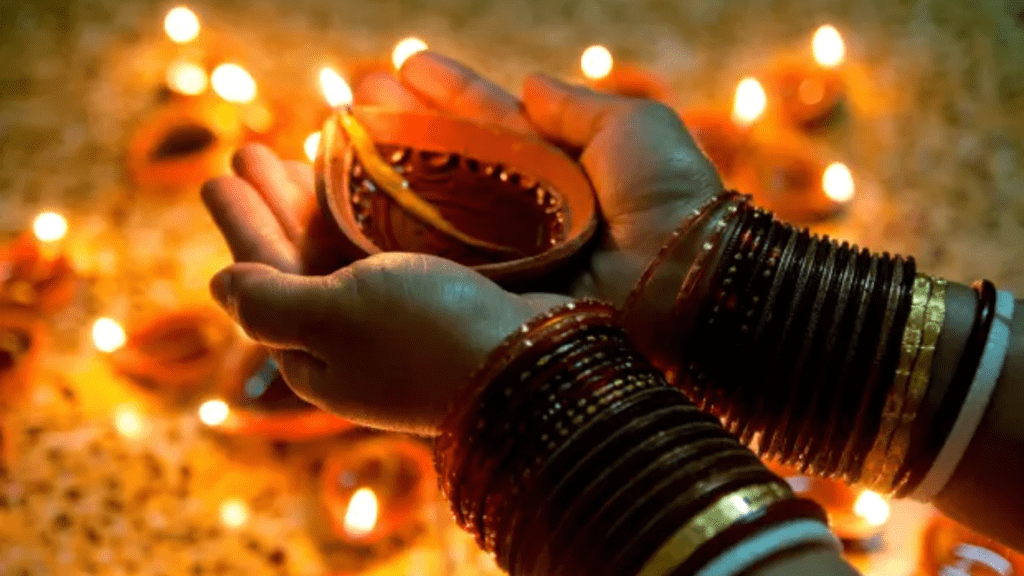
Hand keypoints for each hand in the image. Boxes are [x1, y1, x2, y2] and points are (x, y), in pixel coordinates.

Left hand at [203, 146, 569, 434]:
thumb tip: (219, 285)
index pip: (262, 281)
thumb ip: (268, 302)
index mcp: (314, 356)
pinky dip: (365, 215)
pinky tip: (364, 187)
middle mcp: (351, 342)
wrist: (533, 364)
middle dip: (274, 205)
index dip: (240, 226)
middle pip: (299, 263)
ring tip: (298, 153)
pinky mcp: (440, 303)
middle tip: (251, 152)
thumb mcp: (330, 319)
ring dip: (314, 203)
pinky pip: (384, 251)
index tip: (218, 177)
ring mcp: (396, 324)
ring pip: (342, 253)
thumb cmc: (425, 337)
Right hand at [356, 52, 723, 304]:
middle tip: (359, 91)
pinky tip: (356, 198)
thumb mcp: (634, 129)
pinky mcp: (493, 290)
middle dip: (407, 123)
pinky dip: (395, 228)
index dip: (451, 92)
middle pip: (454, 160)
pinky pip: (437, 253)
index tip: (409, 64)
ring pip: (435, 202)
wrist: (688, 283)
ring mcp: (508, 252)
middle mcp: (528, 210)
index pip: (492, 121)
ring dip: (390, 166)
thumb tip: (530, 82)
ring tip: (343, 129)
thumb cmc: (671, 198)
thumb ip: (578, 107)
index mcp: (562, 166)